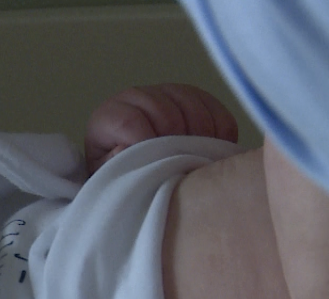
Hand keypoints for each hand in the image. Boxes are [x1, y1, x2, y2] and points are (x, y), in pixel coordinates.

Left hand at [85, 83, 238, 173]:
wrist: (135, 168)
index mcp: (108, 116)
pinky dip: (220, 134)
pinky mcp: (194, 96)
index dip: (146, 144)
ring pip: (192, 108)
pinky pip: (215, 109)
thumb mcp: (108, 175)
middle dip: (176, 143)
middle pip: (165, 113)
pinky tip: (211, 151)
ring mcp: (166, 93)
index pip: (129, 122)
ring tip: (195, 162)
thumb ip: (112, 165)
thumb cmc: (118, 174)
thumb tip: (123, 150)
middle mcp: (135, 97)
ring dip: (200, 139)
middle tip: (179, 166)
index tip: (156, 165)